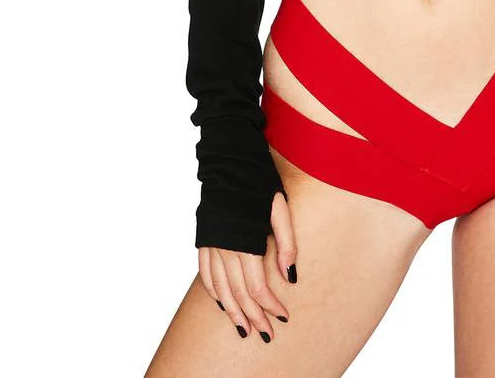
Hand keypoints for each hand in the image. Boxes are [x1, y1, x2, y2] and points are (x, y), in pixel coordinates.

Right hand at [197, 190, 297, 341]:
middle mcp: (225, 246)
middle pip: (239, 293)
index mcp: (245, 240)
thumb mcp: (280, 209)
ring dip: (233, 311)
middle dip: (254, 316)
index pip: (258, 286)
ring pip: (220, 289)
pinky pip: (205, 274)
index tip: (283, 316)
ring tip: (244, 328)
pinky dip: (214, 292)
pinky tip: (223, 303)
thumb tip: (290, 277)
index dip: (270, 305)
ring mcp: (211, 244)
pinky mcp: (204, 238)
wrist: (229, 161)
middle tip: (266, 333)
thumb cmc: (259, 183)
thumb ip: (286, 244)